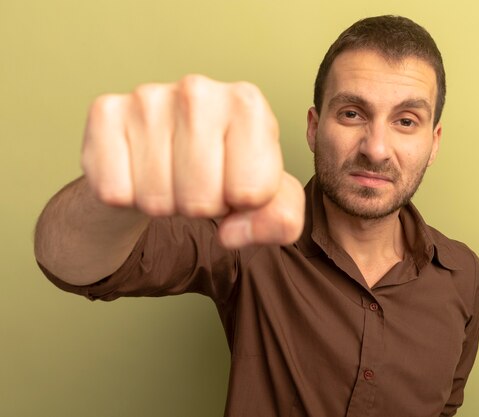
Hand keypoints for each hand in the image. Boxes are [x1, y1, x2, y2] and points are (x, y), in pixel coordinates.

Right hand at [81, 74, 303, 247]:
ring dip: (165, 204)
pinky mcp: (105, 112)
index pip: (251, 191)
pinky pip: (115, 191)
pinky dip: (126, 197)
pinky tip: (138, 171)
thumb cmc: (223, 172)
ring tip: (172, 177)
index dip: (243, 203)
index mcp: (248, 104)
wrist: (163, 157)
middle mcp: (199, 91)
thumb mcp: (268, 199)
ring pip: (157, 199)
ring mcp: (148, 97)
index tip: (235, 182)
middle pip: (201, 198)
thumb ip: (281, 220)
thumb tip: (234, 233)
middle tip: (199, 183)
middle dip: (202, 207)